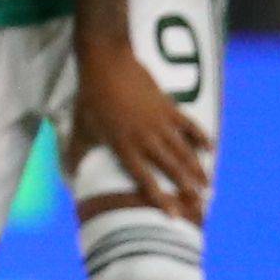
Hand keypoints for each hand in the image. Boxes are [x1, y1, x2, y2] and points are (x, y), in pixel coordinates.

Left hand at [71, 45, 211, 222]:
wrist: (107, 64)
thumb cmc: (91, 97)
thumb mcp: (80, 129)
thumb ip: (76, 154)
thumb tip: (69, 174)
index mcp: (123, 147)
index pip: (144, 179)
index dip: (160, 198)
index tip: (174, 215)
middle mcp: (145, 138)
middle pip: (170, 168)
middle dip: (186, 187)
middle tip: (199, 203)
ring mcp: (159, 122)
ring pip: (182, 150)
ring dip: (196, 168)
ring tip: (207, 184)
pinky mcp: (168, 107)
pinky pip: (189, 125)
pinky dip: (201, 136)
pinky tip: (211, 148)